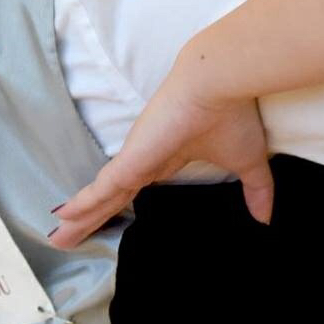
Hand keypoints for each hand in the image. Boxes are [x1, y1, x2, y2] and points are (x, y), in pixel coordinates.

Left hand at [49, 54, 273, 247]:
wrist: (221, 83)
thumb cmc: (232, 116)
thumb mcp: (248, 162)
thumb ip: (256, 191)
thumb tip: (266, 220)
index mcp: (168, 157)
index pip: (137, 186)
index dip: (121, 203)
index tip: (106, 218)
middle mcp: (146, 158)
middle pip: (112, 195)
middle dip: (91, 216)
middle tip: (66, 237)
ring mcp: (136, 158)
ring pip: (101, 194)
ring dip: (79, 217)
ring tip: (57, 239)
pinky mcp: (132, 159)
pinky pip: (102, 187)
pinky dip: (84, 203)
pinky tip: (65, 217)